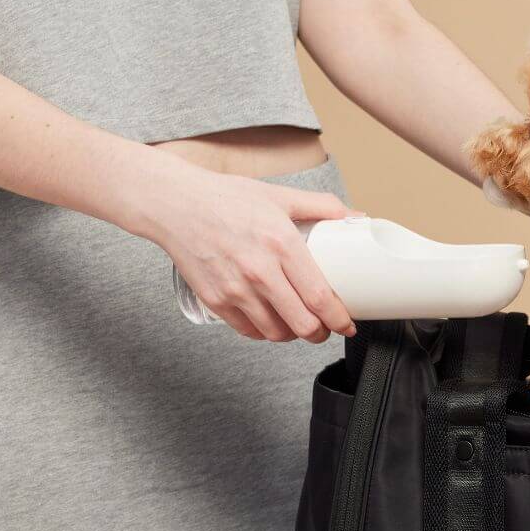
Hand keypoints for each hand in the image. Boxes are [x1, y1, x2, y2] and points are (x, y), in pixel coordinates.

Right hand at [137, 161, 359, 341]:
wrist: (174, 203)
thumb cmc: (225, 198)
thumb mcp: (279, 196)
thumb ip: (322, 207)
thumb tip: (355, 217)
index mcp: (281, 244)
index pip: (320, 297)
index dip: (339, 319)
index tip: (347, 324)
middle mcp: (259, 270)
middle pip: (302, 323)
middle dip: (320, 333)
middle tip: (325, 328)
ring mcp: (235, 289)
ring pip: (276, 332)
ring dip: (293, 335)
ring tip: (298, 324)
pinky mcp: (215, 300)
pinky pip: (248, 331)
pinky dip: (264, 332)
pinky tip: (271, 322)